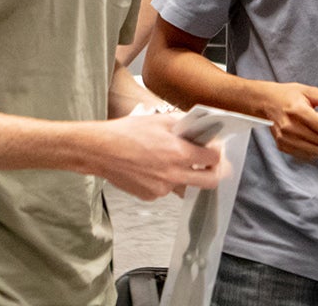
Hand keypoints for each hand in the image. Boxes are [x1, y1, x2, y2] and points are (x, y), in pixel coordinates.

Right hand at [97, 112, 226, 199]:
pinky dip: (165, 181)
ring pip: (185, 186)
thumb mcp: (160, 120)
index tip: (213, 149)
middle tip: (208, 165)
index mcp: (179, 153)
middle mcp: (173, 174)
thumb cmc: (126, 133)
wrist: (101, 150)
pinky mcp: (150, 195)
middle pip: (210, 182)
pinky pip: (166, 190)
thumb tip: (201, 127)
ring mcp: (162, 188)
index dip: (217, 152)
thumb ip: (185, 125)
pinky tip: (152, 168)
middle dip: (213, 172)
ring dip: (185, 175)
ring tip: (170, 162)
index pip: (214, 158)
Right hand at [249, 82, 317, 160]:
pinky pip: (305, 154)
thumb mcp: (310, 91)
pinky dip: (313, 148)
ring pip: (315, 150)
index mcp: (297, 110)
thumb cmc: (288, 94)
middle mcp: (289, 127)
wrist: (264, 101)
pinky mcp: (282, 145)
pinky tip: (313, 136)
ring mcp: (284, 138)